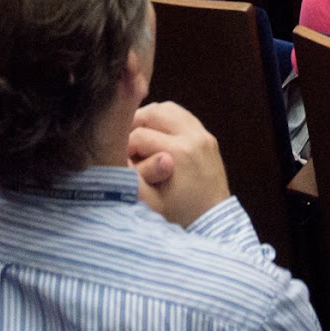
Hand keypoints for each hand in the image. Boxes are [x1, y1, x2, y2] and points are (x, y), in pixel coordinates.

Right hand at [127, 102, 231, 225]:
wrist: (213, 222)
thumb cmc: (179, 215)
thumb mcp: (149, 202)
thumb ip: (129, 178)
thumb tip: (117, 155)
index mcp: (178, 153)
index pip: (139, 135)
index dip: (123, 146)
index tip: (120, 158)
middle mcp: (193, 138)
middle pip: (154, 112)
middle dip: (133, 123)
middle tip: (123, 139)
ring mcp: (203, 135)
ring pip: (168, 108)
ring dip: (149, 117)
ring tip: (138, 134)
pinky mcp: (208, 137)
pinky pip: (182, 115)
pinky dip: (166, 119)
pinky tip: (156, 133)